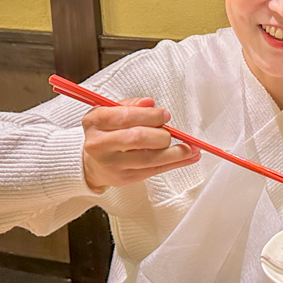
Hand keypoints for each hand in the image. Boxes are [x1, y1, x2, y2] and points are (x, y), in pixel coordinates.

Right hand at [82, 98, 200, 190]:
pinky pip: (155, 170)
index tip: (165, 115)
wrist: (91, 163)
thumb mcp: (111, 113)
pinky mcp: (125, 178)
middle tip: (169, 131)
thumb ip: (131, 106)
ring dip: (175, 152)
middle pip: (137, 138)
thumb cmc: (105, 134)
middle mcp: (100, 144)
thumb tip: (150, 103)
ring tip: (191, 148)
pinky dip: (175, 163)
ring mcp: (112, 164)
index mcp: (95, 122)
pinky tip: (189, 157)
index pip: (125, 116)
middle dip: (161, 133)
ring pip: (149, 158)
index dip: (150, 116)